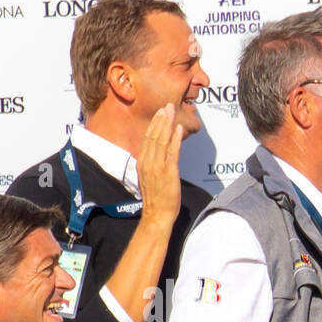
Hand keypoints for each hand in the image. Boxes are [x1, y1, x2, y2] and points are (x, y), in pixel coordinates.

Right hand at [137, 103, 183, 232]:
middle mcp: (148, 162)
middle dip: (161, 119)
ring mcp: (157, 167)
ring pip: (161, 140)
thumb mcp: (149, 178)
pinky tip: (178, 129)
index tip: (160, 113)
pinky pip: (171, 152)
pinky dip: (175, 139)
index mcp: (142, 163)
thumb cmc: (155, 199)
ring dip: (167, 124)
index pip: (147, 138)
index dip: (154, 124)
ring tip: (172, 111)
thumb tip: (158, 155)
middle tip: (167, 106)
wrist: (157, 214)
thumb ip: (152, 164)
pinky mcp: (168, 172)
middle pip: (153, 135)